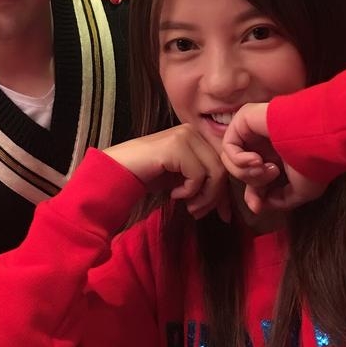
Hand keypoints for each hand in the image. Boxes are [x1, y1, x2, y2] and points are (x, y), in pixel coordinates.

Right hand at [105, 124, 229, 220]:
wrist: (117, 170)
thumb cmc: (148, 176)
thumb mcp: (182, 180)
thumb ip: (204, 185)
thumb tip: (227, 209)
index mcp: (196, 136)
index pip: (222, 165)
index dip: (224, 192)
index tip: (223, 215)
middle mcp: (192, 131)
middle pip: (221, 169)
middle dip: (214, 198)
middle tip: (197, 213)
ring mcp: (185, 136)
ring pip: (214, 172)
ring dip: (204, 197)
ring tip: (188, 206)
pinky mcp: (176, 146)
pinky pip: (198, 175)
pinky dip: (189, 191)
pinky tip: (174, 194)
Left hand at [222, 103, 328, 212]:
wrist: (316, 139)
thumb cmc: (314, 162)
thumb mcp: (300, 191)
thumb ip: (279, 200)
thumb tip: (260, 205)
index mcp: (275, 155)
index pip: (252, 177)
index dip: (253, 194)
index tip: (258, 206)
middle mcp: (262, 143)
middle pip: (241, 170)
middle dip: (253, 182)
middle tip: (273, 175)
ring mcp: (252, 130)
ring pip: (233, 160)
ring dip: (248, 171)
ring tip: (268, 167)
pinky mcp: (243, 120)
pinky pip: (229, 146)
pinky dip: (239, 160)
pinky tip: (258, 160)